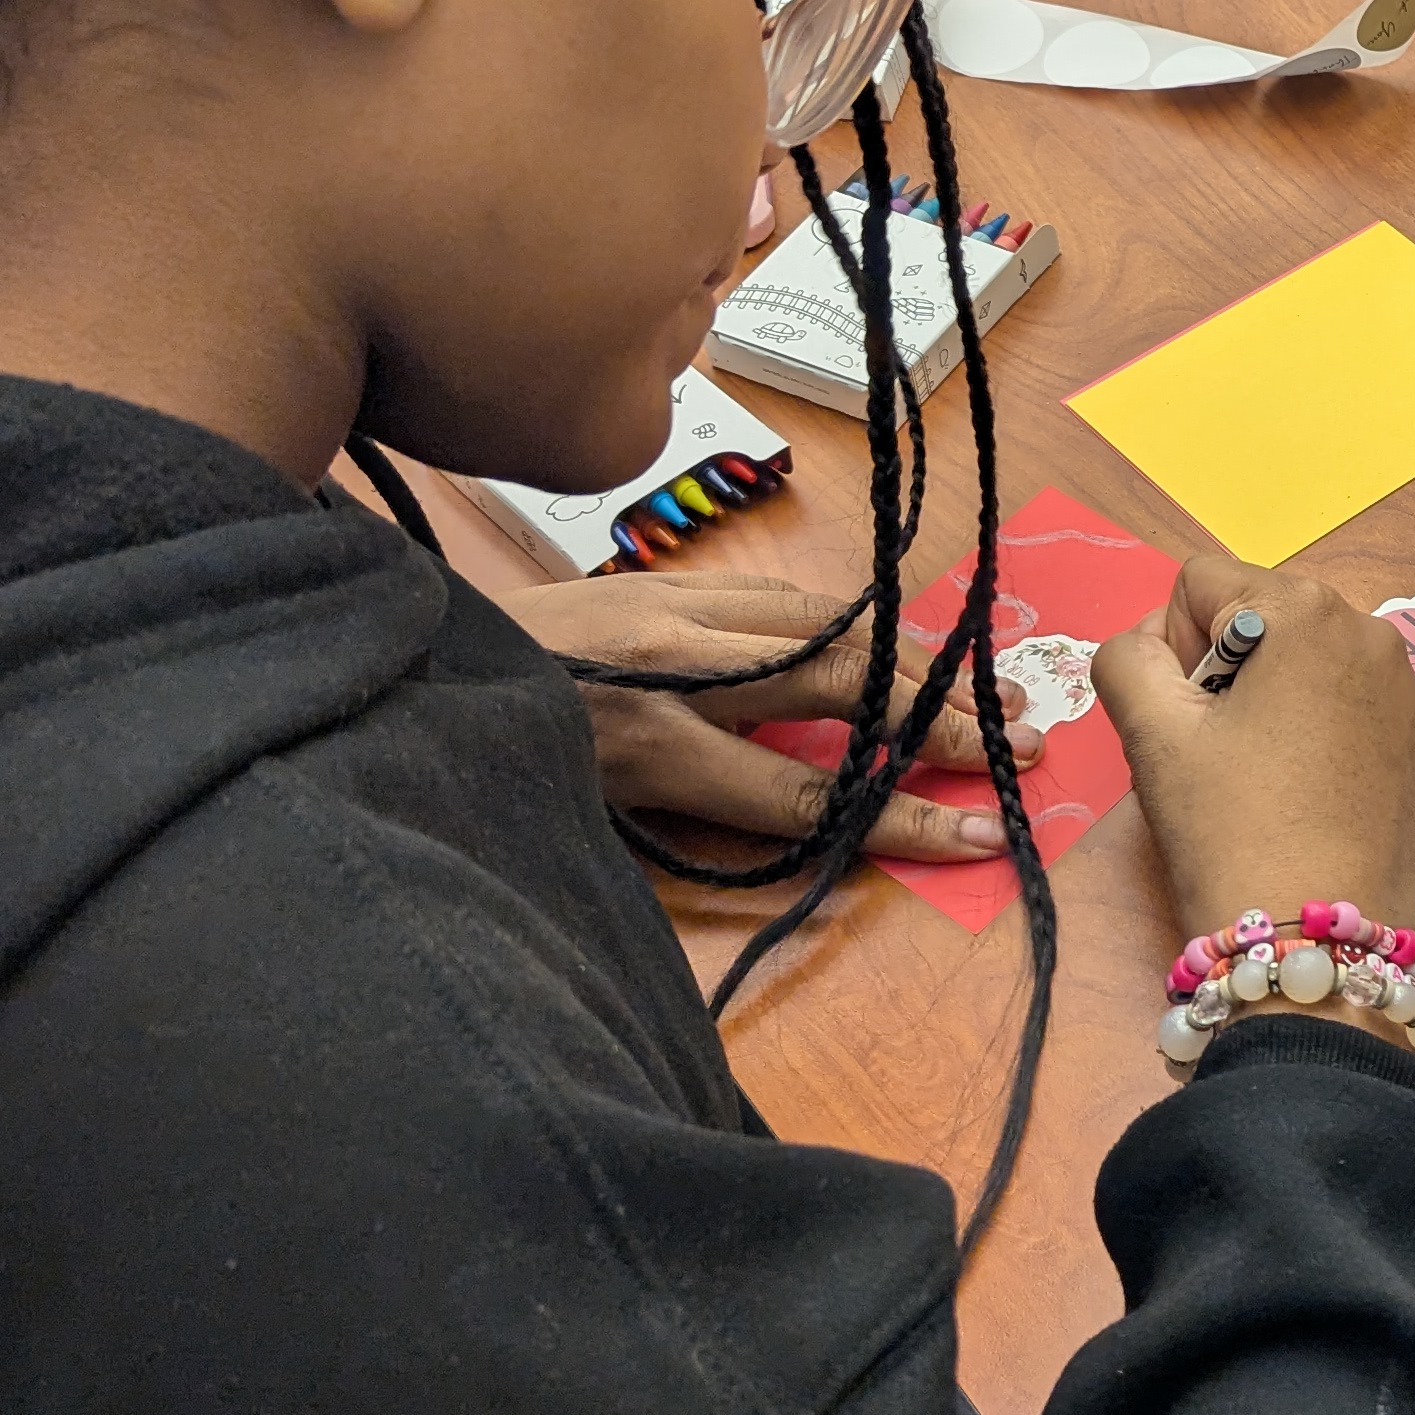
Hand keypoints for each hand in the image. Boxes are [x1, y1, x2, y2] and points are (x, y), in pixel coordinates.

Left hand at [511, 568, 1040, 862]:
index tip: (978, 831)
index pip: (804, 792)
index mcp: (644, 748)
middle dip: (942, 717)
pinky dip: (848, 619)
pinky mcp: (660, 582)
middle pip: (841, 686)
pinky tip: (888, 636)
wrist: (391, 668)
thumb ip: (683, 830)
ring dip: (914, 656)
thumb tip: (797, 826)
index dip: (899, 816)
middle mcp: (670, 668)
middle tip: (1023, 741)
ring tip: (982, 685)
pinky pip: (780, 595)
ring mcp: (668, 612)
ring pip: (824, 623)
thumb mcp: (577, 831)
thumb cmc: (480, 768)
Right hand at [1099, 558, 1414, 965]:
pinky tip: (1317, 807)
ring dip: (1283, 706)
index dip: (1172, 647)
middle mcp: (1376, 636)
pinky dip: (1334, 746)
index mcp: (1306, 611)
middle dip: (1232, 673)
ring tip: (1270, 785)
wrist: (1314, 943)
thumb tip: (1150, 642)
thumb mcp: (1150, 733)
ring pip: (1319, 671)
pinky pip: (1366, 720)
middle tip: (1221, 756)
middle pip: (1269, 622)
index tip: (1184, 718)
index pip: (1201, 584)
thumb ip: (1127, 656)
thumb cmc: (1227, 826)